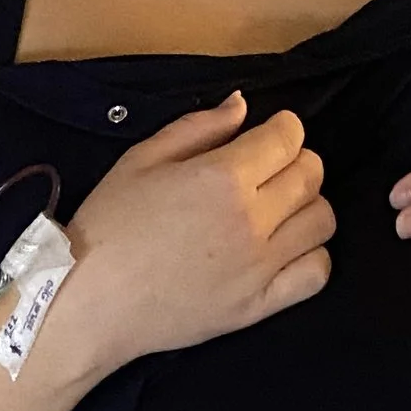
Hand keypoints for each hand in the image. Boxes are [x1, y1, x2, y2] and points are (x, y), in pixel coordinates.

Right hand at [56, 94, 332, 371]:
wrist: (89, 303)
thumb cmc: (108, 224)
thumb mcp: (141, 159)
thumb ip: (198, 127)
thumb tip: (242, 106)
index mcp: (223, 177)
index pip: (287, 138)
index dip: (285, 127)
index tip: (273, 132)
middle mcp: (252, 219)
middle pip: (311, 175)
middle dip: (298, 161)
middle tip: (273, 168)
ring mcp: (261, 266)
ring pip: (321, 220)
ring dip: (307, 205)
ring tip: (279, 208)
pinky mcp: (261, 305)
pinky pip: (317, 272)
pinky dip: (312, 254)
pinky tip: (286, 249)